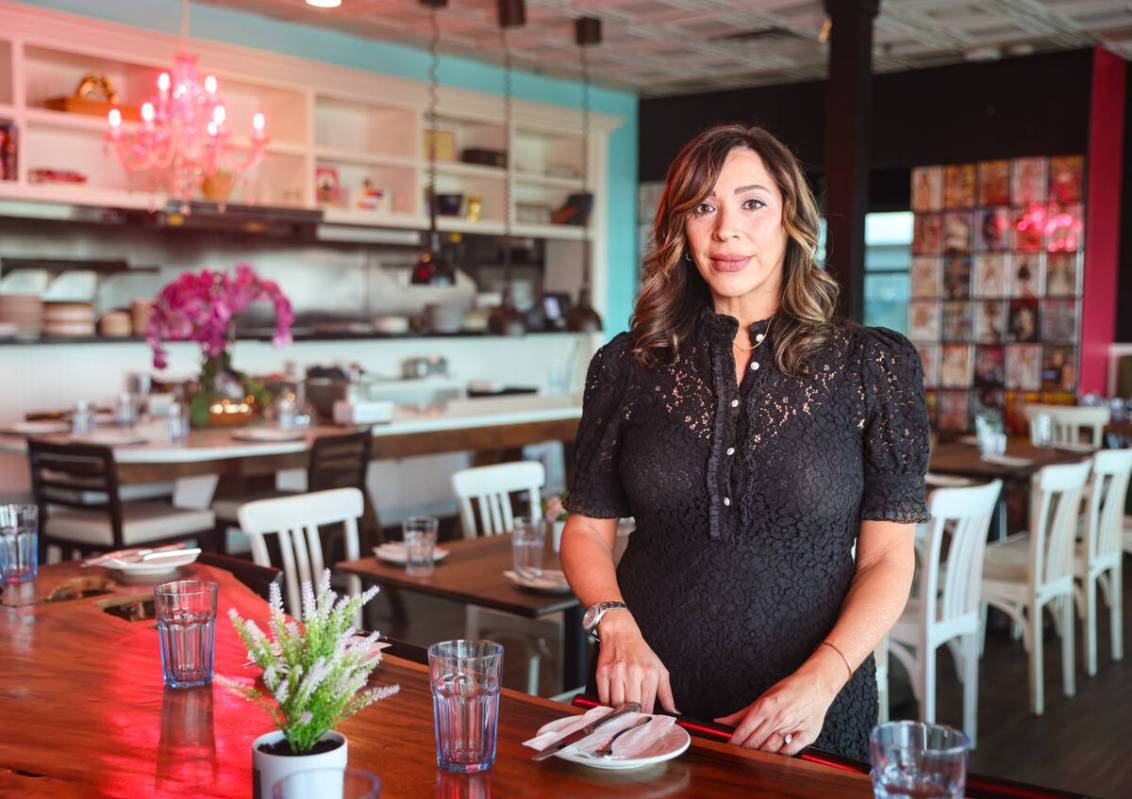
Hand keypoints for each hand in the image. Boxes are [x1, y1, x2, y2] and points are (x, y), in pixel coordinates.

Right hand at [595, 613, 679, 714]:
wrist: (620, 633)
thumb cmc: (640, 653)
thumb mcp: (660, 670)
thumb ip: (667, 694)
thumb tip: (674, 712)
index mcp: (650, 673)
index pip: (648, 705)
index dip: (645, 716)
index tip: (644, 719)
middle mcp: (633, 672)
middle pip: (631, 706)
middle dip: (632, 715)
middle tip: (633, 718)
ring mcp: (616, 672)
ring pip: (616, 704)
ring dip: (619, 712)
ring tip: (622, 710)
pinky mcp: (602, 672)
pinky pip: (603, 697)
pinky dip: (607, 704)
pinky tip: (612, 703)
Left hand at [712, 659, 842, 755]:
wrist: (816, 685)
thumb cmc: (789, 690)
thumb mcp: (762, 698)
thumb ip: (741, 713)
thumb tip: (720, 722)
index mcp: (765, 707)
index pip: (744, 730)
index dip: (733, 741)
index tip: (728, 747)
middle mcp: (777, 718)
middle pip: (755, 742)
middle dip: (743, 750)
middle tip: (737, 755)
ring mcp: (792, 727)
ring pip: (770, 749)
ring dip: (759, 754)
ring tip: (752, 757)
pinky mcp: (806, 735)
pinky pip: (789, 752)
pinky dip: (780, 755)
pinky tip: (774, 754)